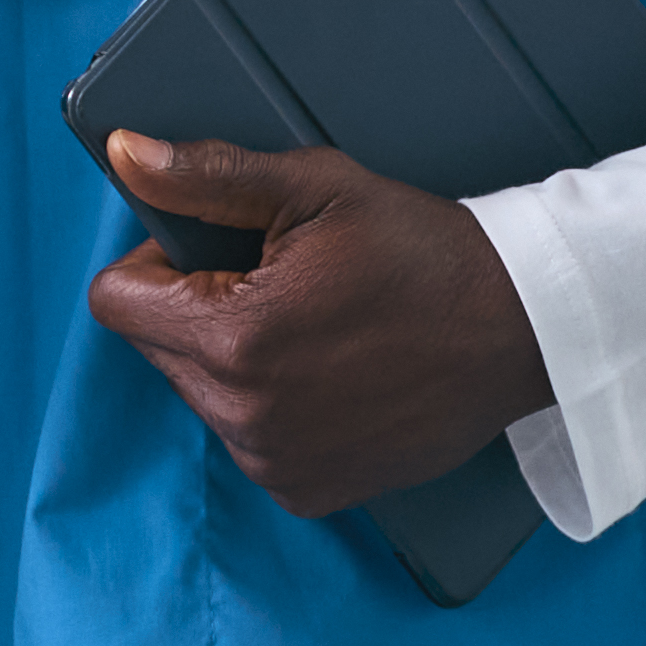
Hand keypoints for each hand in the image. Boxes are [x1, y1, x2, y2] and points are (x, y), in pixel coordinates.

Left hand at [86, 133, 556, 517]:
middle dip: (199, 310)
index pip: (117, 302)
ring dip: (235, 360)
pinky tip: (334, 374)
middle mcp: (245, 416)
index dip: (158, 263)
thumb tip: (124, 155)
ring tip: (318, 328)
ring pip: (201, 393)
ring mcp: (277, 462)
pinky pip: (247, 439)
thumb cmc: (427, 253)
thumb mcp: (315, 188)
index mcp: (233, 341)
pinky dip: (272, 406)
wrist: (529, 329)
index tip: (217, 252)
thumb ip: (206, 176)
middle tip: (282, 285)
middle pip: (158, 347)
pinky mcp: (307, 490)